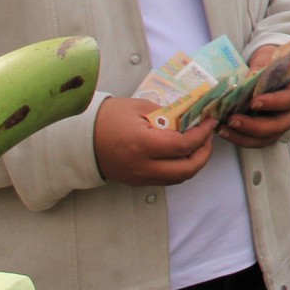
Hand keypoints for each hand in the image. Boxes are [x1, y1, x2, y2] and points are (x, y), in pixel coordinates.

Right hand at [94, 98, 216, 185]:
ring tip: (198, 144)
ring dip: (194, 163)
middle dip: (204, 154)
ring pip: (178, 178)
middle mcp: (143, 166)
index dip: (202, 134)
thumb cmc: (108, 117)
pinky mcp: (137, 182)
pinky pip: (166, 179)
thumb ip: (167, 115)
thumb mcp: (140, 107)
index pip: (183, 145)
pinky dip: (180, 168)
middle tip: (208, 137)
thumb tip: (190, 119)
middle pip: (187, 170)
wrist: (80, 139)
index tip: (209, 122)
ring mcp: (140, 177)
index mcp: (143, 145)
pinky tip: (182, 153)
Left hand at [218, 48, 289, 148]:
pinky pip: (260, 140)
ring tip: (223, 129)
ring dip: (244, 136)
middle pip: (279, 125)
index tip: (253, 102)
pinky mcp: (274, 130)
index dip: (274, 102)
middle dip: (254, 125)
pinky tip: (225, 131)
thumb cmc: (278, 62)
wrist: (282, 70)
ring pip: (269, 137)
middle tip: (232, 119)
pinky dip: (242, 138)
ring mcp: (287, 123)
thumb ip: (258, 69)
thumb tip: (240, 85)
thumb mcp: (269, 57)